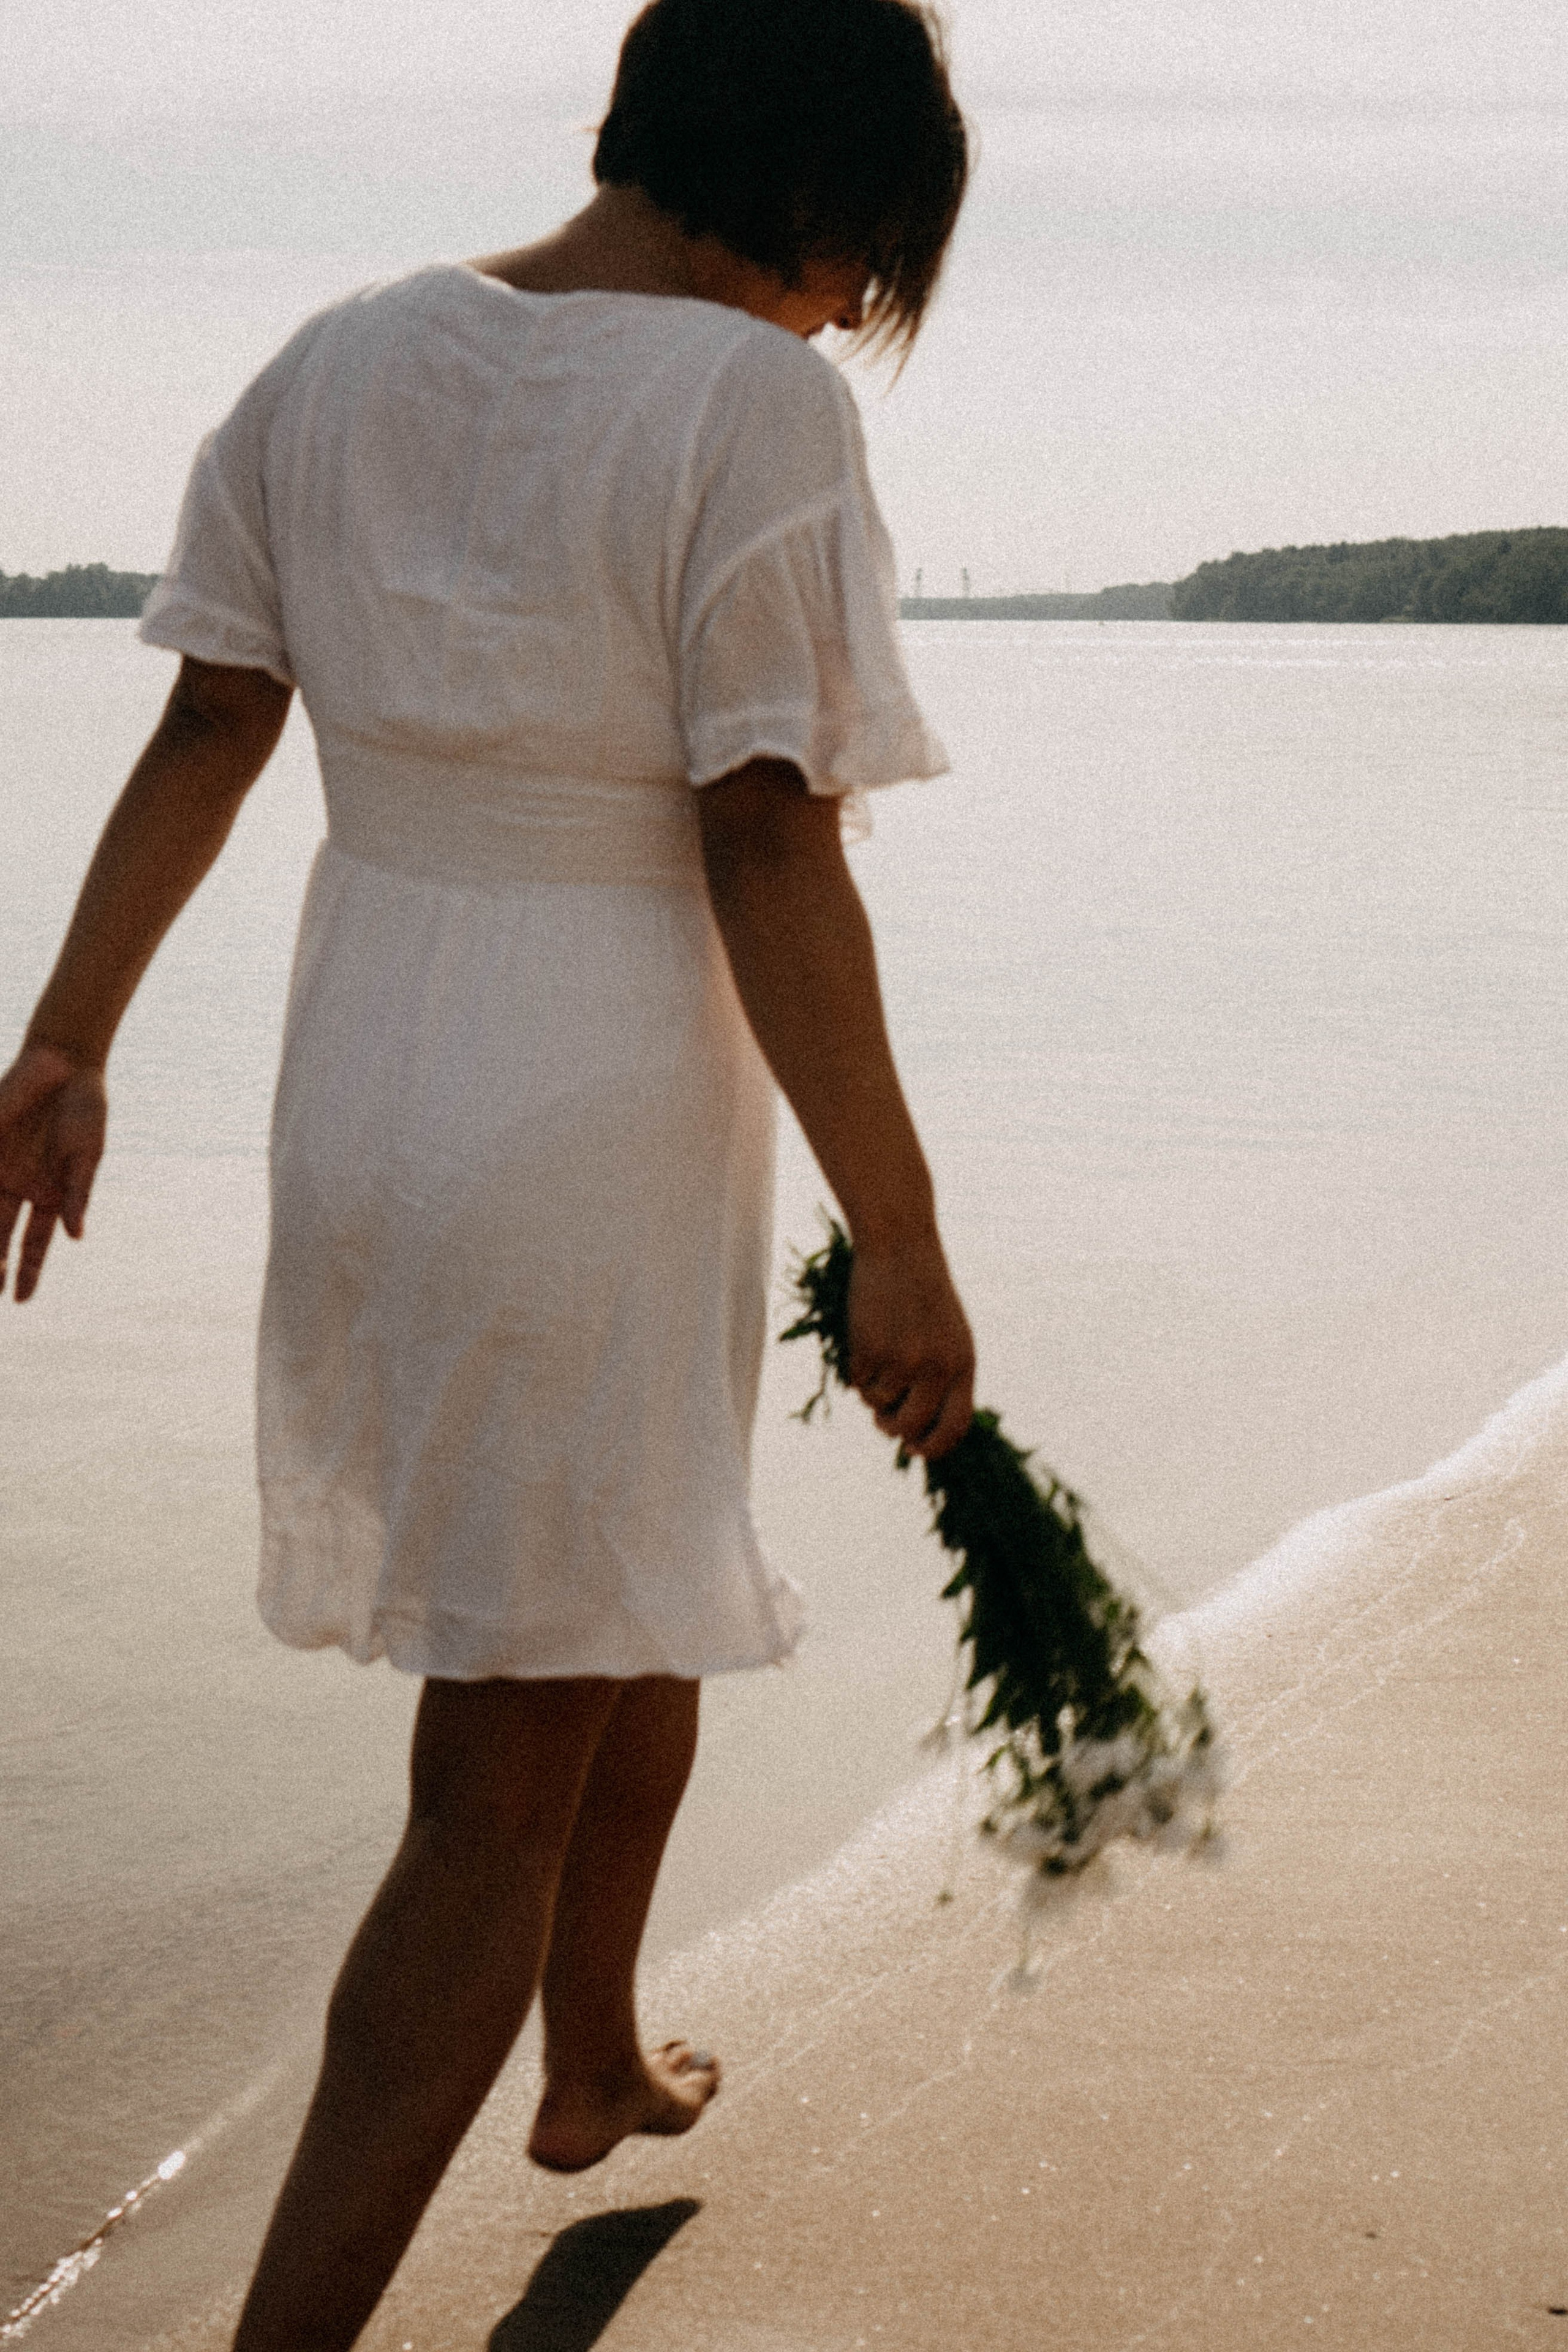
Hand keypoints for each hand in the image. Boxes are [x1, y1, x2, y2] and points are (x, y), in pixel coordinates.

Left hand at [0, 1042, 106, 1300]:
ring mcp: (1, 1168)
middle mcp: (20, 1186)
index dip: (27, 1271)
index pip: (34, 1242)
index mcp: (49, 1194)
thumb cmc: (84, 1109)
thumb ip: (78, 1194)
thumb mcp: (86, 1155)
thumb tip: (75, 1236)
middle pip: (2, 1236)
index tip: (20, 1300)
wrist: (63, 1063)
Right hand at [846, 1240, 974, 1459]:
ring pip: (878, 1404)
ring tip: (877, 1357)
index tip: (915, 1450)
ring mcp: (902, 1360)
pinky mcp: (870, 1350)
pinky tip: (865, 1338)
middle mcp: (937, 1368)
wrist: (900, 1248)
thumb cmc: (924, 1293)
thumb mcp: (948, 1335)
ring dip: (872, 1392)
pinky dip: (857, 1370)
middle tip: (883, 1421)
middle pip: (911, 1425)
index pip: (955, 1425)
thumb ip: (942, 1378)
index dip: (935, 1446)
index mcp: (963, 1364)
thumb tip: (914, 1429)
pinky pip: (857, 1383)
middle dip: (894, 1428)